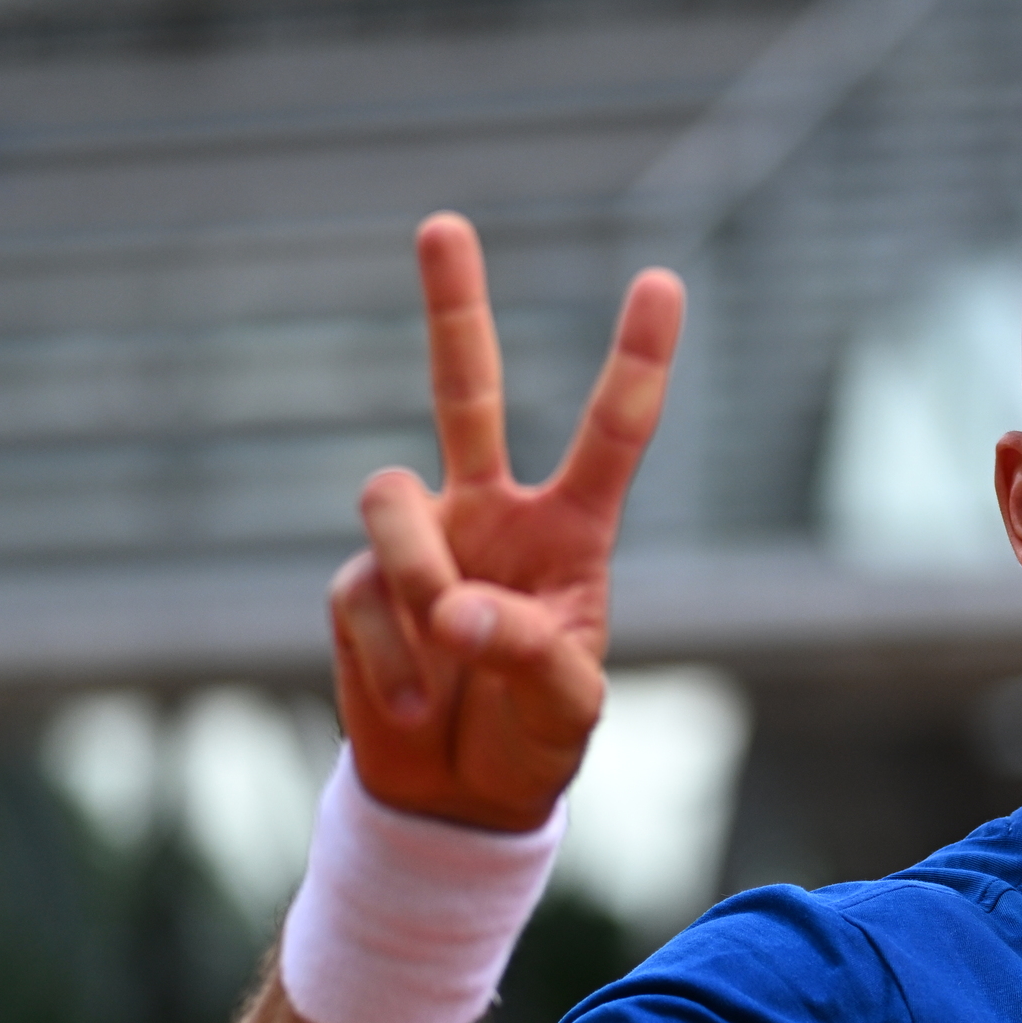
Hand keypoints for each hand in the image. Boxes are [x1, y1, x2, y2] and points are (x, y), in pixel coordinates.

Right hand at [329, 213, 683, 831]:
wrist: (456, 799)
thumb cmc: (534, 740)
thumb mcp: (565, 711)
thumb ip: (530, 656)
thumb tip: (457, 609)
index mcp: (570, 531)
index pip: (611, 433)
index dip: (636, 359)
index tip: (663, 280)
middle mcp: (490, 515)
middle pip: (465, 389)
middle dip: (452, 306)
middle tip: (444, 223)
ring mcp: (419, 543)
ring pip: (389, 497)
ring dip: (419, 574)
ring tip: (450, 653)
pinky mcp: (359, 586)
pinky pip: (361, 592)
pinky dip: (390, 658)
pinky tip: (416, 701)